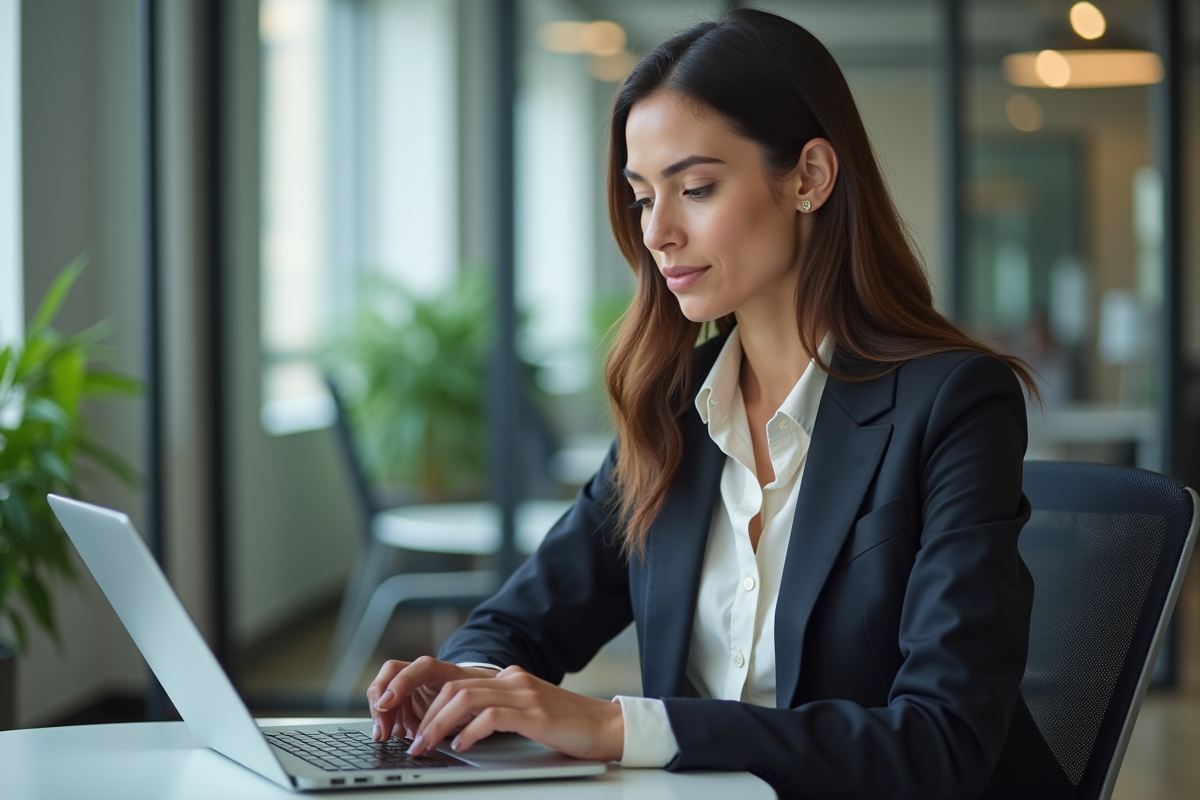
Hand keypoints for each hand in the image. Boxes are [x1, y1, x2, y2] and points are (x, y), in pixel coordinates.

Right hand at [367, 656, 498, 741]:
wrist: (478, 694)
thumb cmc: (476, 699)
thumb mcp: (473, 708)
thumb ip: (459, 716)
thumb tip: (437, 733)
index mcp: (445, 671)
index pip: (420, 668)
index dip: (400, 684)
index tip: (386, 704)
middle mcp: (424, 673)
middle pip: (392, 673)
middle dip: (380, 702)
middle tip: (382, 731)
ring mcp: (414, 682)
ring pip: (385, 689)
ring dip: (381, 714)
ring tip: (390, 736)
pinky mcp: (407, 696)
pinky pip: (389, 705)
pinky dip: (389, 720)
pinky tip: (399, 733)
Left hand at [407, 664, 623, 762]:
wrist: (608, 727)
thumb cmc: (570, 727)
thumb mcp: (529, 712)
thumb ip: (502, 711)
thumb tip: (462, 730)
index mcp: (510, 677)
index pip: (458, 684)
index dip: (432, 707)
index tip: (418, 731)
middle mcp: (514, 680)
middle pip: (455, 688)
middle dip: (427, 717)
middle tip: (414, 742)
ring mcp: (524, 694)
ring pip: (466, 699)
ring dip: (439, 724)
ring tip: (427, 746)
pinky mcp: (534, 713)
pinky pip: (491, 716)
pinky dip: (469, 731)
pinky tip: (461, 746)